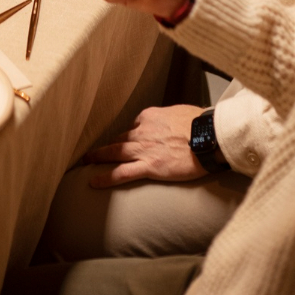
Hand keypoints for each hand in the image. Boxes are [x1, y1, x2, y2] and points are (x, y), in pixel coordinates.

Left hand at [84, 105, 205, 184]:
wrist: (209, 137)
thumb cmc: (201, 124)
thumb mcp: (181, 113)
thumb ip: (169, 118)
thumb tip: (171, 124)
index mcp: (150, 116)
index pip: (134, 126)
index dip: (132, 134)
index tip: (130, 141)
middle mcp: (142, 131)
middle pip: (120, 138)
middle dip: (106, 145)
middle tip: (92, 150)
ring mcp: (143, 149)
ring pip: (114, 152)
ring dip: (98, 156)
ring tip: (86, 161)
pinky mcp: (149, 166)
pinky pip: (121, 173)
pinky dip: (105, 177)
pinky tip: (93, 182)